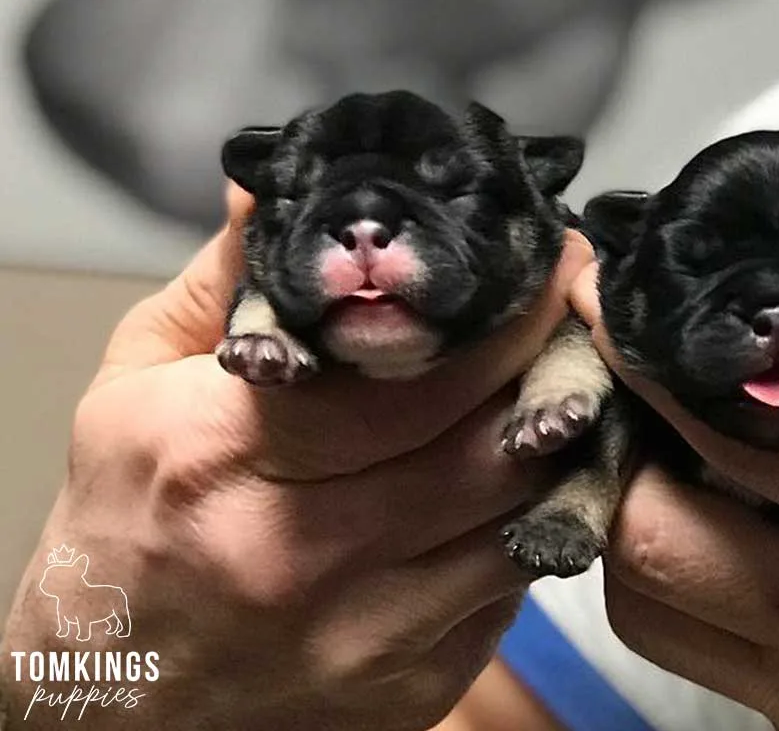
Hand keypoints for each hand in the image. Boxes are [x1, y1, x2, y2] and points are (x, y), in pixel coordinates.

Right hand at [1, 183, 592, 729]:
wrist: (110, 701)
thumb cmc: (122, 530)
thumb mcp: (133, 389)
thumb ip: (222, 285)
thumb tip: (278, 188)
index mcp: (220, 456)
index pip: (404, 377)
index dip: (499, 316)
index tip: (542, 259)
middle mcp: (301, 554)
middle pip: (484, 444)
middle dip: (555, 361)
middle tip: (580, 304)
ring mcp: (368, 633)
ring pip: (521, 516)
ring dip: (565, 441)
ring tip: (575, 378)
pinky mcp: (415, 685)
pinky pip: (515, 584)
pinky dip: (536, 518)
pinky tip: (534, 470)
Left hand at [571, 178, 778, 729]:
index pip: (729, 420)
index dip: (645, 352)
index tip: (608, 299)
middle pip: (648, 524)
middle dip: (611, 438)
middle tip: (619, 377)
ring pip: (646, 599)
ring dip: (624, 512)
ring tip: (651, 448)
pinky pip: (688, 657)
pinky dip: (661, 586)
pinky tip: (697, 531)